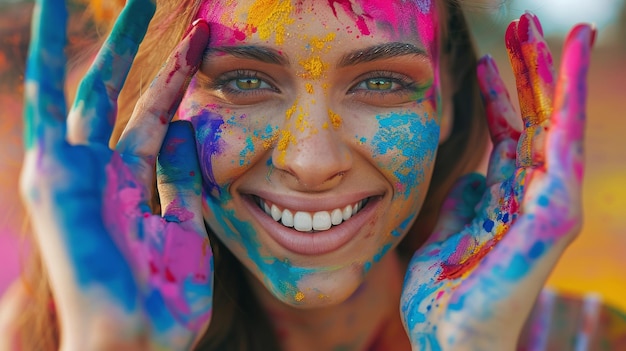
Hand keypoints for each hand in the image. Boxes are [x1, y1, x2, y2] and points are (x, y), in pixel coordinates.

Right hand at [20, 0, 211, 348]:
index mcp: (134, 182)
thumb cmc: (165, 298)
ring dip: (102, 35)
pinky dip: (44, 56)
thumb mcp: (184, 226)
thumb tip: (177, 124)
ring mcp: (75, 168)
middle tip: (156, 0)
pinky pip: (48, 102)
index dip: (175, 76)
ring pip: (87, 85)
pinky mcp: (54, 173)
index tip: (201, 41)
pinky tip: (52, 6)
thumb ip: (179, 175)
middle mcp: (101, 169)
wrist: (138, 341)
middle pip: (121, 91)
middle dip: (137, 44)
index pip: (155, 113)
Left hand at [400, 13, 594, 349]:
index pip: (509, 136)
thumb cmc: (443, 296)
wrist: (447, 340)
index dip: (500, 95)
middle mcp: (532, 198)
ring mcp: (548, 206)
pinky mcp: (552, 215)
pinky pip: (563, 146)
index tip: (488, 59)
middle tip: (521, 24)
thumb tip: (475, 175)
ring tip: (546, 29)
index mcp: (504, 200)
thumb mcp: (445, 235)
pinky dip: (569, 102)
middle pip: (535, 121)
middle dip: (529, 73)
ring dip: (551, 73)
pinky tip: (567, 60)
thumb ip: (466, 203)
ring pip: (556, 123)